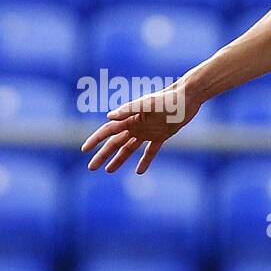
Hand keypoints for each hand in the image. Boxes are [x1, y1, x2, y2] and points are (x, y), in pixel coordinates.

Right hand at [81, 82, 198, 174]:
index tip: (84, 150)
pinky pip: (151, 151)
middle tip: (91, 168)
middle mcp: (135, 126)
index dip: (95, 140)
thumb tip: (109, 117)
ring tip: (108, 171)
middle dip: (102, 155)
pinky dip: (145, 161)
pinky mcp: (161, 136)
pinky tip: (139, 172)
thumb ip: (129, 109)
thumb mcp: (148, 103)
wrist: (187, 98)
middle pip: (114, 143)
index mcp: (129, 118)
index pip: (107, 131)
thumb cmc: (167, 98)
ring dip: (119, 160)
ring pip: (129, 149)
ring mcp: (148, 131)